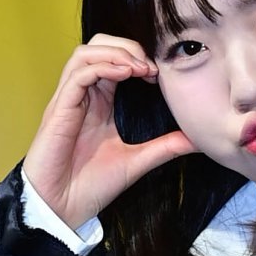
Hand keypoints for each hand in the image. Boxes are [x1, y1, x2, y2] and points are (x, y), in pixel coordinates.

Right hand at [22, 35, 194, 226]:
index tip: (160, 75)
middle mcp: (82, 96)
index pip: (114, 61)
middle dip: (127, 46)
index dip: (137, 58)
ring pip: (85, 53)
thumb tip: (197, 140)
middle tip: (151, 67)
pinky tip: (125, 75)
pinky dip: (103, 67)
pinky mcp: (59, 109)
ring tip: (139, 68)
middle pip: (98, 46)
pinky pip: (78, 74)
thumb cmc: (90, 186)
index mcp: (98, 103)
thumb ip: (164, 147)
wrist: (63, 209)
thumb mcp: (137, 161)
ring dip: (116, 52)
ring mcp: (68, 100)